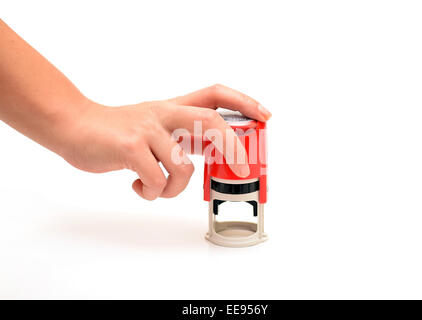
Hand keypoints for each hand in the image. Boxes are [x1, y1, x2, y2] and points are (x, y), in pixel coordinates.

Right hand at [61, 84, 271, 199]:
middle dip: (232, 147)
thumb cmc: (116, 133)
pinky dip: (151, 192)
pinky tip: (138, 186)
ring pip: (183, 166)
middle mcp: (163, 113)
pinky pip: (156, 179)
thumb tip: (214, 154)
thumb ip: (180, 137)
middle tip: (240, 168)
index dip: (242, 103)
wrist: (74, 126)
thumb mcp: (153, 126)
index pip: (214, 94)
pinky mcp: (131, 147)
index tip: (263, 115)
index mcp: (172, 108)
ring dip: (174, 188)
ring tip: (157, 188)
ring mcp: (147, 129)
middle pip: (210, 121)